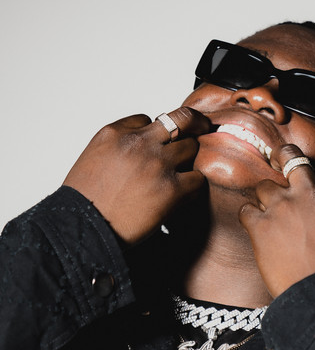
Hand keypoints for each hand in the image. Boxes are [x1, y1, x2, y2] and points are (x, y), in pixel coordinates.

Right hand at [63, 107, 209, 243]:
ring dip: (189, 160)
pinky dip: (194, 186)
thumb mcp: (93, 156)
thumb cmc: (84, 201)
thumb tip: (141, 143)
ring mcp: (158, 164)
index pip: (148, 118)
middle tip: (196, 136)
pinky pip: (198, 178)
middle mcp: (139, 143)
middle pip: (180, 123)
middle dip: (186, 132)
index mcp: (116, 133)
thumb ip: (119, 144)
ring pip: (192, 147)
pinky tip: (183, 194)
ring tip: (180, 174)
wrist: (81, 231)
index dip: (154, 133)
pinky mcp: (172, 189)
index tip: (155, 145)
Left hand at [239, 144, 314, 297]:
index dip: (313, 182)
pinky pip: (245, 210)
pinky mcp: (262, 226)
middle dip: (283, 157)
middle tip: (277, 160)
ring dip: (265, 198)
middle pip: (291, 158)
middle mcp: (310, 195)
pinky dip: (249, 218)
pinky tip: (255, 227)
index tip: (309, 189)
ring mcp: (284, 207)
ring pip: (264, 185)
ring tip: (269, 213)